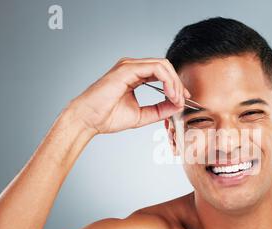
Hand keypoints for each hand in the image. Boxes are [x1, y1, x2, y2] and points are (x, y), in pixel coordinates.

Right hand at [66, 57, 189, 133]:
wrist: (88, 120)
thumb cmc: (108, 117)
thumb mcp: (142, 115)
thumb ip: (159, 109)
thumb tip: (178, 106)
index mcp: (135, 75)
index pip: (162, 73)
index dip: (176, 85)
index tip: (183, 100)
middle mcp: (132, 67)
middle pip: (165, 67)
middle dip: (178, 83)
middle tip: (182, 101)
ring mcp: (129, 66)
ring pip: (163, 65)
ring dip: (175, 82)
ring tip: (177, 99)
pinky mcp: (127, 69)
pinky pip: (156, 69)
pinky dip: (168, 81)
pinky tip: (170, 94)